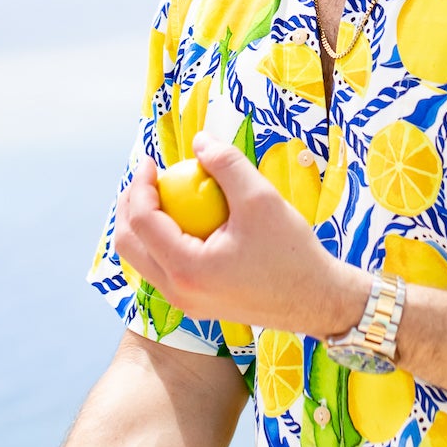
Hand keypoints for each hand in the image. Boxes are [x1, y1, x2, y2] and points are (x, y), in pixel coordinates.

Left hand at [113, 131, 367, 337]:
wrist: (317, 301)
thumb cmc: (292, 253)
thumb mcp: (261, 199)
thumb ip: (226, 165)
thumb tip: (199, 141)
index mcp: (187, 270)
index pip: (143, 222)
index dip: (140, 186)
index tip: (151, 162)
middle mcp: (178, 293)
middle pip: (128, 246)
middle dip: (129, 207)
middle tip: (146, 179)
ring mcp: (185, 303)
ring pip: (142, 261)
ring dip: (142, 226)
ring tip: (160, 196)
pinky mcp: (196, 305)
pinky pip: (162, 270)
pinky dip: (161, 242)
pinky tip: (183, 220)